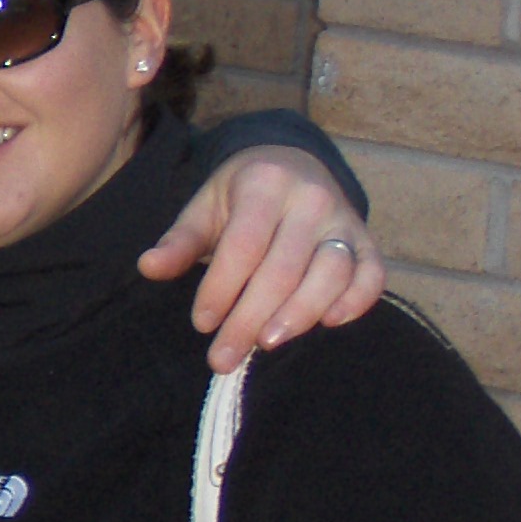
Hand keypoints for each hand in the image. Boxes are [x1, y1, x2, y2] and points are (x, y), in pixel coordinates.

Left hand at [138, 147, 383, 372]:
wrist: (292, 164)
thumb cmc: (241, 197)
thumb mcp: (204, 208)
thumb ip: (180, 241)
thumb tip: (148, 267)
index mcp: (264, 185)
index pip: (243, 246)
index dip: (221, 288)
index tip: (201, 324)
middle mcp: (311, 199)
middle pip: (282, 268)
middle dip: (250, 318)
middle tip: (224, 357)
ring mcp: (344, 220)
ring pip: (330, 273)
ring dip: (299, 314)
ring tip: (268, 343)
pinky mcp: (367, 240)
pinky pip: (372, 274)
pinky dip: (356, 301)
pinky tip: (330, 323)